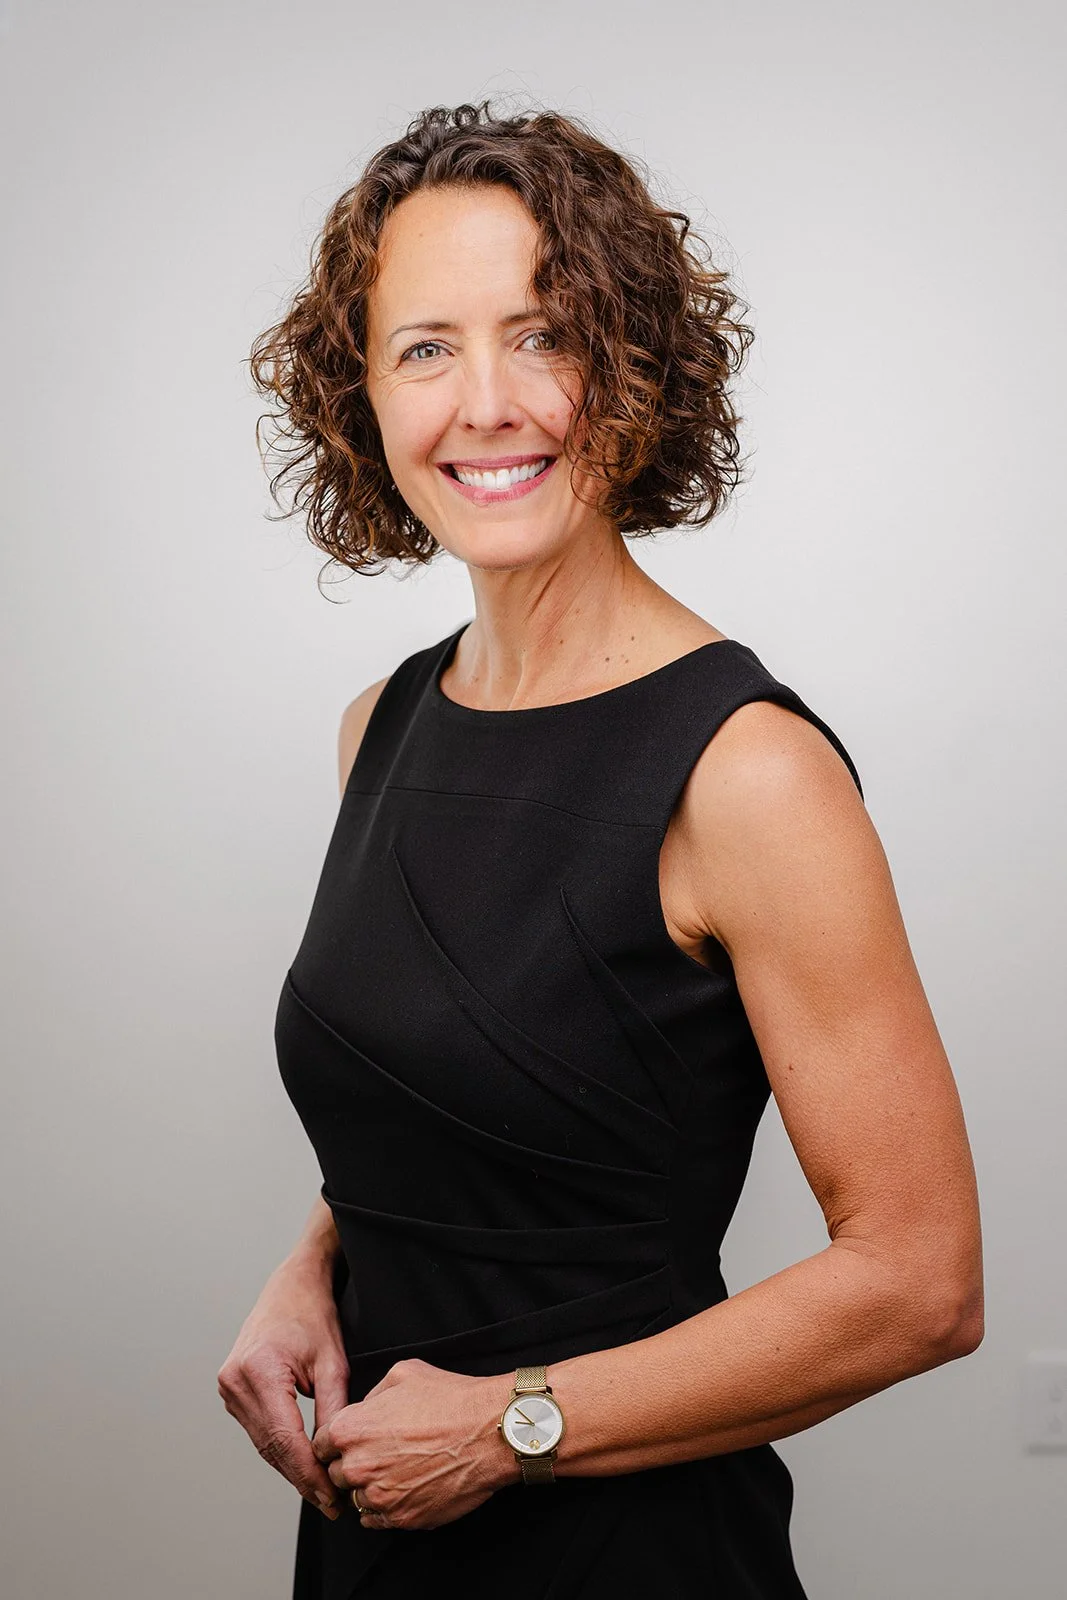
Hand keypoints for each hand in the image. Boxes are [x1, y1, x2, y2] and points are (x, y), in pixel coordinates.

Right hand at [217, 1250, 349, 1519]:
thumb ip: (333, 1411)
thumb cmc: (313, 1316)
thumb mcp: (332, 1363)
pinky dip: (281, 1449)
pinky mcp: (232, 1390)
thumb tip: (336, 1456)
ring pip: (263, 1443)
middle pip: (270, 1447)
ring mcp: (229, 1386)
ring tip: (322, 1491)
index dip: (308, 1473)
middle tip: (332, 1503)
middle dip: (302, 1477)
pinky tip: (304, 1464)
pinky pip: (259, 1430)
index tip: (331, 1496)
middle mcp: (235, 1381)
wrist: (292, 1286)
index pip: (284, 1439)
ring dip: (291, 1468)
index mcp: (258, 1371)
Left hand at [311, 1358, 505, 1530]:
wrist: (488, 1431)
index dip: (335, 1442)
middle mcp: (357, 1466)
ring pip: (355, 1498)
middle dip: (351, 1464)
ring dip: (368, 1487)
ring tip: (396, 1470)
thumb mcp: (402, 1374)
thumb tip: (364, 1410)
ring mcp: (378, 1496)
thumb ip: (371, 1396)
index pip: (320, 1445)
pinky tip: (403, 1488)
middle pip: (336, 1474)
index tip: (351, 1442)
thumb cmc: (450, 1400)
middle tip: (379, 1453)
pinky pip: (374, 1520)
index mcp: (350, 1429)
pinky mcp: (400, 1519)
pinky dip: (384, 1508)